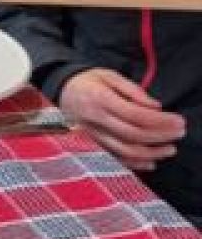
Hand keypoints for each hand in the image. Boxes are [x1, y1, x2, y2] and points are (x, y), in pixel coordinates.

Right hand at [60, 69, 185, 170]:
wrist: (59, 91)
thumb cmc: (87, 82)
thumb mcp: (108, 75)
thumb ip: (133, 90)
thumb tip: (156, 107)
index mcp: (99, 99)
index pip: (135, 115)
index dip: (160, 121)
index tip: (178, 121)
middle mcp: (94, 120)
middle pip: (133, 134)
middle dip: (160, 136)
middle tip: (179, 133)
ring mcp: (91, 135)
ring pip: (125, 150)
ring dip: (151, 153)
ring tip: (170, 149)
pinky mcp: (90, 145)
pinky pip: (114, 159)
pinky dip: (134, 163)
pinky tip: (151, 162)